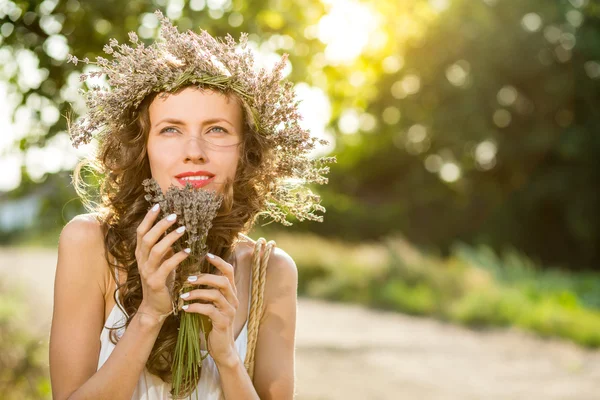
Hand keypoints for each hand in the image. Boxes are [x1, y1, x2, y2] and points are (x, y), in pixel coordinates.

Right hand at [135, 204, 189, 322]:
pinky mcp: (156, 282)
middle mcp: (141, 261)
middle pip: (147, 238)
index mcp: (141, 254)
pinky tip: (188, 251)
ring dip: (170, 238)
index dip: (148, 218)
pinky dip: (177, 257)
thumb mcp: (161, 261)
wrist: (155, 307)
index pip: (141, 232)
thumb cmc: (161, 281)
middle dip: (160, 225)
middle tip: (174, 215)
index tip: (158, 205)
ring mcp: (147, 272)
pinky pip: (166, 266)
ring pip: (156, 250)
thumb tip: (174, 229)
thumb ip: (164, 247)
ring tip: (184, 229)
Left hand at [181, 253, 239, 364]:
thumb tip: (193, 275)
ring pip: (215, 294)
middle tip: (188, 279)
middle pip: (222, 281)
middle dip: (204, 278)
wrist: (222, 348)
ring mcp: (229, 311)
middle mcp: (233, 299)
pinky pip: (209, 310)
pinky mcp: (223, 322)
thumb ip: (209, 291)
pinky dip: (195, 307)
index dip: (219, 262)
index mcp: (231, 293)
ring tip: (183, 295)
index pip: (229, 271)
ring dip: (197, 293)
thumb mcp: (213, 304)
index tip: (206, 254)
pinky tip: (185, 308)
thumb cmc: (214, 323)